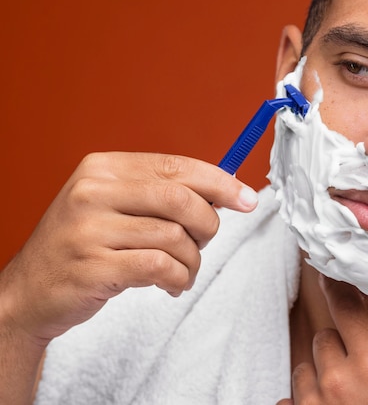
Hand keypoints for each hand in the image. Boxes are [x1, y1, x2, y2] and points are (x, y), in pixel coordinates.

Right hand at [0, 152, 257, 343]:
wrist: (29, 291)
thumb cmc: (86, 245)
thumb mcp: (114, 205)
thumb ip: (161, 193)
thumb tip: (226, 191)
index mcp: (103, 168)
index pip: (177, 166)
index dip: (220, 182)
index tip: (246, 198)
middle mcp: (92, 191)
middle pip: (181, 199)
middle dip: (207, 224)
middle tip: (204, 242)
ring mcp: (89, 229)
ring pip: (174, 238)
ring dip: (192, 260)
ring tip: (183, 270)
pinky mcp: (92, 266)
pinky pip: (160, 267)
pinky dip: (178, 278)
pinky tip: (172, 284)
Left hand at [278, 275, 367, 403]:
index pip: (348, 310)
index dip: (338, 287)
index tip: (329, 275)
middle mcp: (337, 381)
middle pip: (324, 338)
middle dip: (338, 348)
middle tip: (358, 372)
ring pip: (303, 368)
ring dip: (319, 377)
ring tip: (344, 402)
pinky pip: (289, 401)